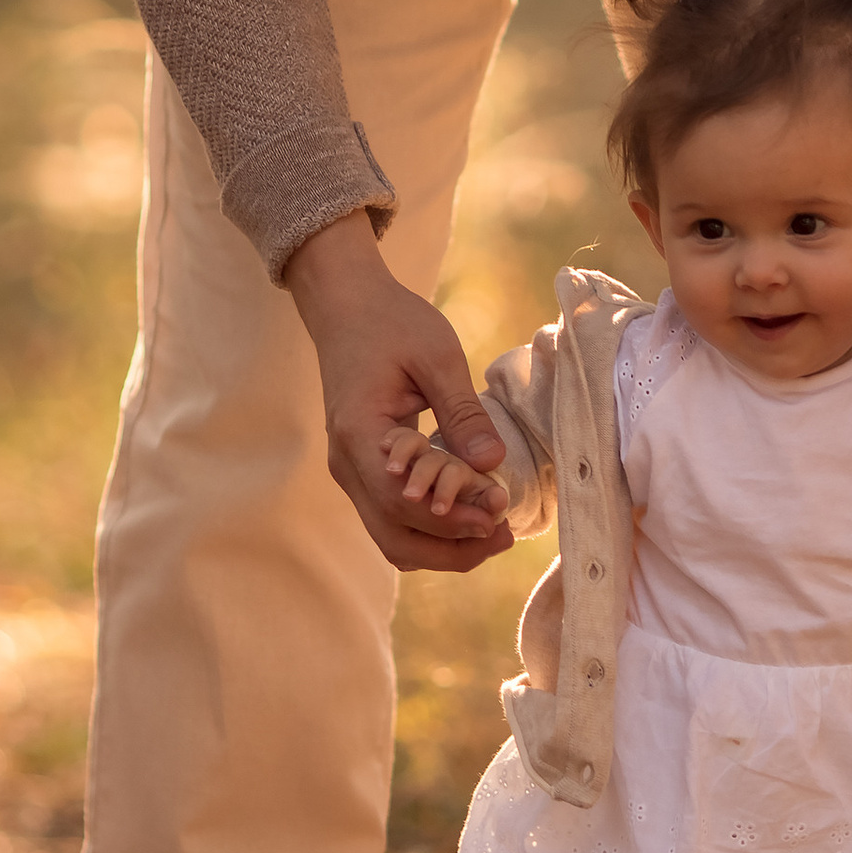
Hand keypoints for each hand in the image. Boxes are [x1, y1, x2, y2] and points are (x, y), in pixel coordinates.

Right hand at [284, 212, 515, 569]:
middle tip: (505, 534)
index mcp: (359, 435)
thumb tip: (493, 463)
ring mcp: (351, 471)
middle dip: (451, 548)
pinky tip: (470, 514)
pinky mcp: (363, 469)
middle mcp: (347, 464)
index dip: (453, 519)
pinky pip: (392, 517)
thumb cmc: (392, 322)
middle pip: (395, 536)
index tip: (501, 513)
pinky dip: (430, 528)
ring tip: (494, 532)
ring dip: (441, 546)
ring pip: (391, 536)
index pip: (403, 502)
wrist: (346, 304)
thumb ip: (462, 412)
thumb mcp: (436, 356)